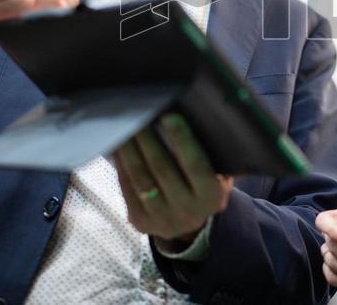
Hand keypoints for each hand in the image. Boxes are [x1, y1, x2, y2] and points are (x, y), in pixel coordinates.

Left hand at [114, 114, 231, 245]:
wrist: (190, 223)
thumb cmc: (204, 185)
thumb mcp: (219, 174)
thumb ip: (209, 154)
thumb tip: (188, 115)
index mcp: (212, 197)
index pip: (196, 164)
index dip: (182, 140)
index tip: (169, 116)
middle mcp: (188, 211)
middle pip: (162, 168)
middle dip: (148, 138)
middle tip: (139, 113)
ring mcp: (162, 219)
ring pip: (140, 177)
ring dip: (130, 148)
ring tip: (124, 125)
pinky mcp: (140, 221)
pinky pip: (126, 186)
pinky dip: (121, 163)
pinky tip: (118, 145)